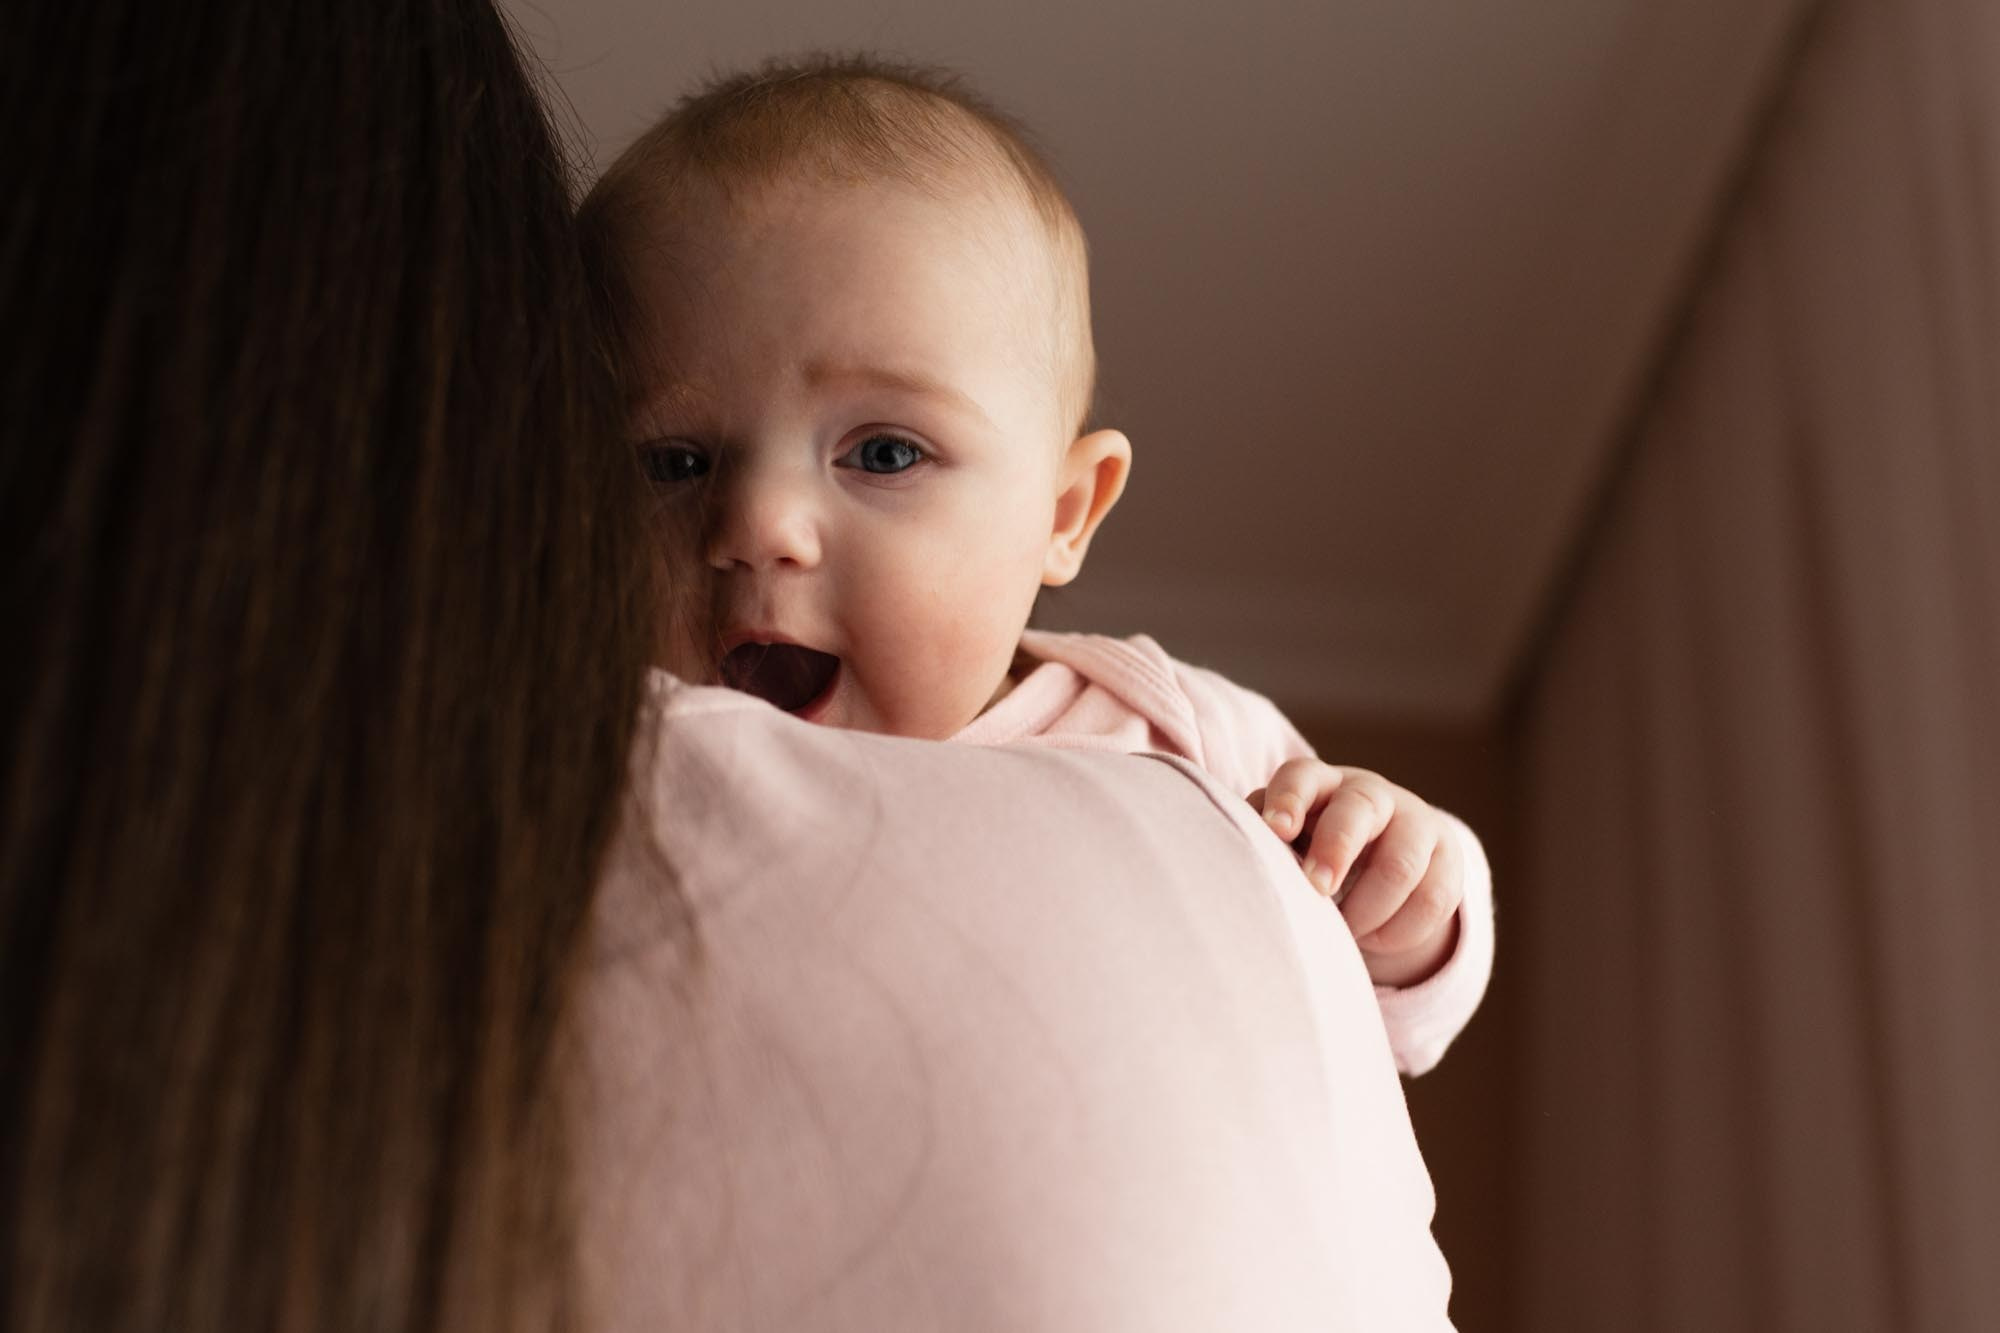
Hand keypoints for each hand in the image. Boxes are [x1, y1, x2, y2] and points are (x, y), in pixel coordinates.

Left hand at [1249, 760, 1462, 987]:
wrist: (1383, 855)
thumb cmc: (1313, 846)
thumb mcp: (1290, 839)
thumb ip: (1267, 842)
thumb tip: (1244, 863)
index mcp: (1321, 784)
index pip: (1302, 776)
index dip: (1288, 799)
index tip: (1275, 830)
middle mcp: (1369, 795)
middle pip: (1358, 809)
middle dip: (1336, 850)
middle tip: (1317, 890)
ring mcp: (1414, 822)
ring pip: (1401, 863)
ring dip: (1369, 909)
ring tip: (1346, 933)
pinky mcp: (1448, 858)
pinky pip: (1433, 899)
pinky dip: (1399, 931)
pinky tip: (1373, 941)